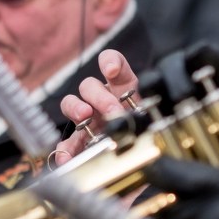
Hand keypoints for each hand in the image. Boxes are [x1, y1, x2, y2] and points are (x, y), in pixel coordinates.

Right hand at [55, 49, 139, 163]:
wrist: (140, 156)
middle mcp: (102, 101)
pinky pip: (65, 143)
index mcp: (123, 90)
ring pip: (71, 103)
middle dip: (100, 97)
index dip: (110, 61)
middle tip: (113, 111)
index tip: (111, 70)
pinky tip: (67, 157)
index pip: (115, 65)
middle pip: (89, 85)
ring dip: (76, 107)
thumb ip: (148, 116)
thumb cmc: (146, 131)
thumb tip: (143, 120)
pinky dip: (64, 150)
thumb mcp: (153, 120)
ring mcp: (88, 121)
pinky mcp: (80, 143)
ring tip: (84, 118)